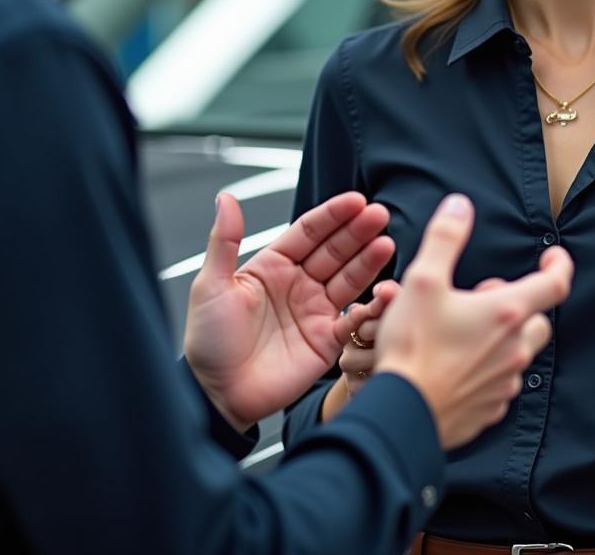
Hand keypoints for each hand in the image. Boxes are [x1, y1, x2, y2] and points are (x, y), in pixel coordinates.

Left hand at [183, 191, 394, 430]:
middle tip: (378, 215)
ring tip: (386, 243)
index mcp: (273, 266)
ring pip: (349, 277)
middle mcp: (298, 284)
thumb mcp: (212, 285)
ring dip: (369, 259)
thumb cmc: (208, 342)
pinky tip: (383, 289)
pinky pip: (354, 318)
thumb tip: (226, 199)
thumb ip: (224, 241)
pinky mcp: (327, 340)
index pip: (309, 232)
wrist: (217, 395)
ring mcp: (315, 311)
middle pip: (335, 250)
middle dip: (358, 231)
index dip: (333, 215)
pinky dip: (369, 304)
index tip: (355, 201)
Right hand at [374, 194, 572, 448]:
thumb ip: (445, 238)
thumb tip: (460, 206)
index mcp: (506, 313)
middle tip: (486, 294)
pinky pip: (500, 382)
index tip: (553, 256)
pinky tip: (456, 362)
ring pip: (518, 352)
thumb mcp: (423, 280)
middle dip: (520, 302)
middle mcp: (514, 349)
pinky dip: (488, 366)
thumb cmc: (412, 347)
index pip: (555, 284)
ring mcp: (504, 383)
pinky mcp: (489, 408)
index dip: (560, 265)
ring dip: (502, 336)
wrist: (402, 414)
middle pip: (538, 319)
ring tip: (464, 328)